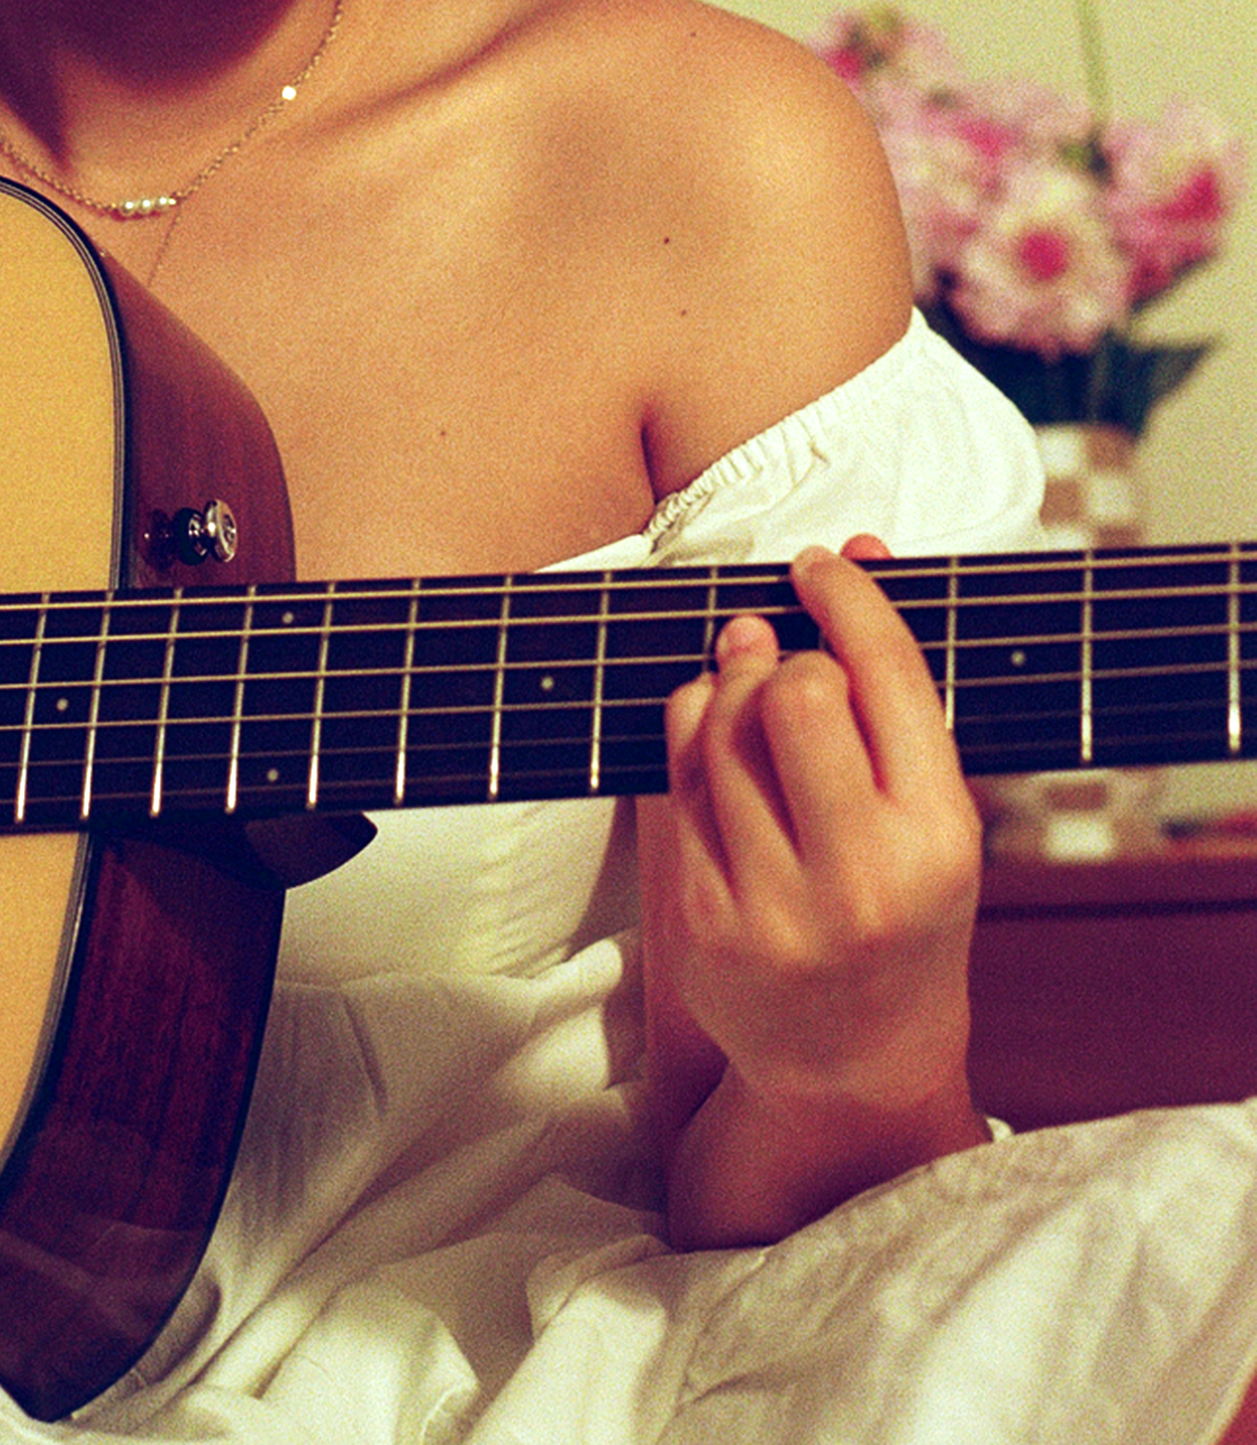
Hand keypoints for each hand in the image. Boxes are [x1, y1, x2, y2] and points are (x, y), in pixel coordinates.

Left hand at [661, 537, 980, 1129]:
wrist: (853, 1064)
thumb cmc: (902, 909)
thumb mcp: (932, 813)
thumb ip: (896, 691)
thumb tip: (857, 547)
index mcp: (939, 839)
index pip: (886, 675)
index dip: (846, 596)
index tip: (817, 565)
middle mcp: (860, 877)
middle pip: (793, 692)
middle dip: (783, 659)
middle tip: (785, 665)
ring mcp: (773, 907)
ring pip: (719, 725)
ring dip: (728, 686)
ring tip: (749, 697)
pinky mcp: (700, 922)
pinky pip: (673, 778)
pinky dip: (692, 740)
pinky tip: (721, 756)